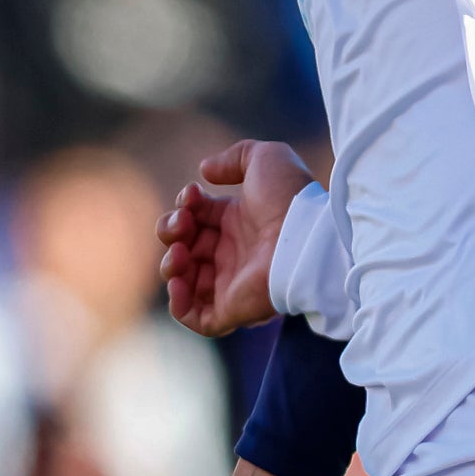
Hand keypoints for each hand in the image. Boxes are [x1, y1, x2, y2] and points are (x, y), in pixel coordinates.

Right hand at [156, 140, 311, 336]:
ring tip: (180, 251)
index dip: (185, 204)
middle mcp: (232, 253)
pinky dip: (179, 303)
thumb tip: (204, 171)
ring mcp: (231, 283)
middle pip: (184, 245)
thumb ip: (234, 157)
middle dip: (170, 229)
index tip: (192, 195)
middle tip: (184, 222)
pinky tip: (178, 281)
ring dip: (170, 263)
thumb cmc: (288, 197)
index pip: (197, 216)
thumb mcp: (264, 158)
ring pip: (184, 280)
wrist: (304, 236)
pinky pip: (196, 317)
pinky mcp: (232, 309)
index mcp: (238, 221)